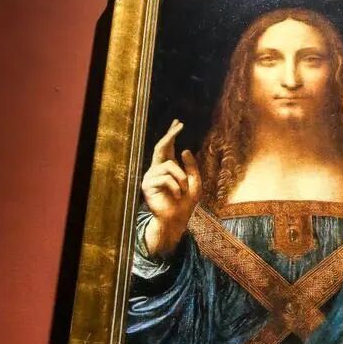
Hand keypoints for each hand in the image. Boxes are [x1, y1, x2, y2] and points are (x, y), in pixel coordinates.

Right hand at [142, 119, 201, 255]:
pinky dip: (176, 187)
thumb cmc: (186, 204)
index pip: (168, 147)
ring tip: (184, 191)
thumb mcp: (195, 182)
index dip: (172, 134)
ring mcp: (151, 177)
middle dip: (170, 135)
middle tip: (180, 126)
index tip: (178, 123)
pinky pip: (165, 178)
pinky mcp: (147, 186)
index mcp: (168, 168)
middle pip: (161, 147)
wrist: (177, 220)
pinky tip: (177, 196)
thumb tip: (184, 149)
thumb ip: (191, 167)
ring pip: (169, 166)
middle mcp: (157, 169)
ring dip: (182, 178)